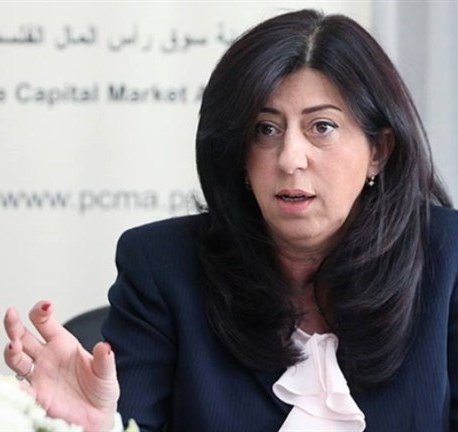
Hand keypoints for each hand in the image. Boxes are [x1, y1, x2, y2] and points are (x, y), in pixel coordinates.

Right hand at [3, 301, 119, 430]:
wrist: (97, 416)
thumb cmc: (101, 389)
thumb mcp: (107, 373)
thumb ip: (104, 360)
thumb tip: (104, 347)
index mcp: (63, 344)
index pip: (46, 323)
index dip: (42, 312)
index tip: (45, 306)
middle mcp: (47, 357)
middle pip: (24, 337)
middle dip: (15, 325)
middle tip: (10, 314)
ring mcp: (38, 376)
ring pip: (17, 360)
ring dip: (12, 351)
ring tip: (13, 345)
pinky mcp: (36, 397)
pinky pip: (20, 389)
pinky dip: (15, 385)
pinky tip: (15, 382)